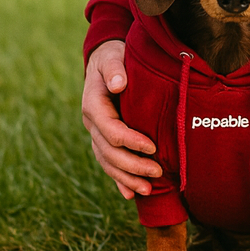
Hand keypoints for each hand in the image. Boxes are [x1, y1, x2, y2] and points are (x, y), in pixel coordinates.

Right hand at [82, 39, 161, 198]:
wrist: (105, 61)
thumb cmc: (113, 56)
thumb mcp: (112, 57)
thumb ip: (114, 70)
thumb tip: (119, 84)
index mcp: (93, 105)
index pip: (111, 129)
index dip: (130, 140)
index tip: (152, 146)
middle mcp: (92, 123)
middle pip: (109, 151)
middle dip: (133, 165)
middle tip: (158, 172)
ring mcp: (96, 133)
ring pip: (108, 161)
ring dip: (127, 177)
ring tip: (148, 190)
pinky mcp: (103, 139)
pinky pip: (108, 162)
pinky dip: (118, 179)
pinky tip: (131, 193)